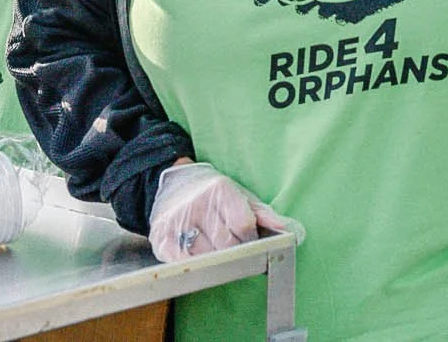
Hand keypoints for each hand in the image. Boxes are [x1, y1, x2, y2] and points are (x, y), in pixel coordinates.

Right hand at [148, 161, 295, 261]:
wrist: (174, 183)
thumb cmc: (213, 194)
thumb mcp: (240, 196)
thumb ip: (263, 213)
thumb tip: (286, 229)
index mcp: (220, 190)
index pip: (243, 225)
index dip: (250, 238)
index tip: (249, 241)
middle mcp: (197, 203)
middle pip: (226, 243)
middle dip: (235, 251)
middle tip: (233, 248)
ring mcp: (177, 219)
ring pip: (205, 255)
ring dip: (214, 259)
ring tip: (213, 247)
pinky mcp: (161, 234)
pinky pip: (181, 260)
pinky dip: (193, 264)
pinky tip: (196, 256)